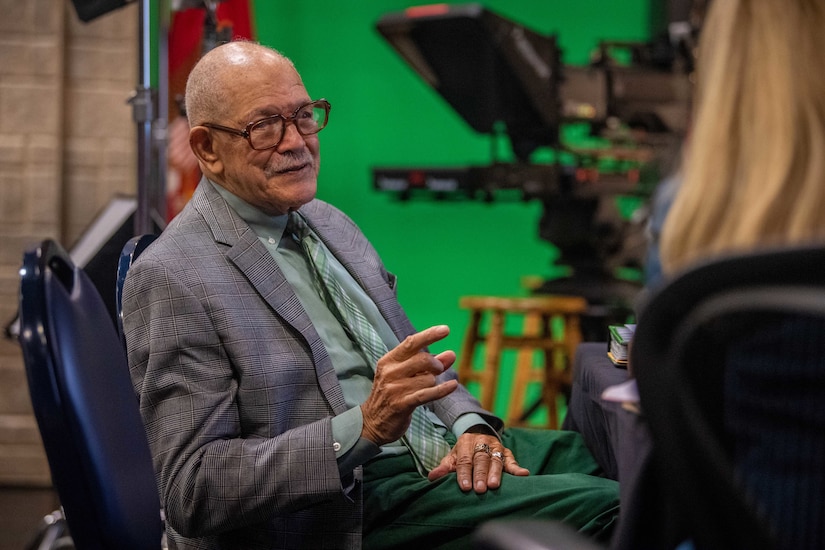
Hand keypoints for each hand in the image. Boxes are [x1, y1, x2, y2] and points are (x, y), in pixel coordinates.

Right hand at [360, 325, 457, 445]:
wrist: (372, 422)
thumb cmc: (391, 395)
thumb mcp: (405, 375)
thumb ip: (428, 364)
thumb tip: (451, 354)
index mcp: (388, 361)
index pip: (411, 343)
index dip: (429, 335)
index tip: (446, 329)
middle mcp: (390, 372)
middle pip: (423, 359)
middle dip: (436, 364)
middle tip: (438, 370)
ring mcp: (395, 389)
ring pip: (427, 378)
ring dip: (434, 382)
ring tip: (427, 388)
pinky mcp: (401, 405)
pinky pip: (427, 394)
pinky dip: (442, 390)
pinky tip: (452, 386)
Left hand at [428, 432, 529, 492]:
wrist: (477, 436)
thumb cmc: (463, 453)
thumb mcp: (452, 457)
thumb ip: (444, 467)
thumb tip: (432, 478)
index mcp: (466, 442)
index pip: (465, 459)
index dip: (464, 473)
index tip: (465, 487)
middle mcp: (482, 442)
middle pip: (481, 459)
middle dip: (480, 474)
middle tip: (480, 489)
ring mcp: (495, 446)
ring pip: (496, 459)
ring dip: (496, 473)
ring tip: (494, 486)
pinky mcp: (507, 452)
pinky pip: (512, 460)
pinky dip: (517, 468)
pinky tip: (524, 474)